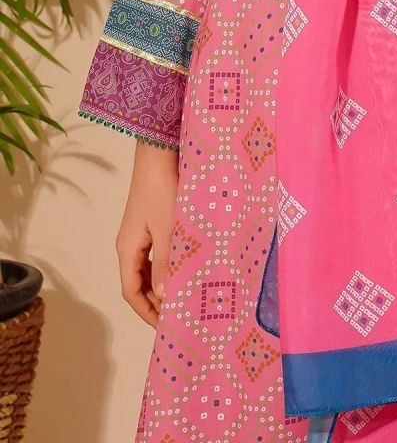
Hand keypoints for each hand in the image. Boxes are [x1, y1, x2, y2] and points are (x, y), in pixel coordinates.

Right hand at [115, 139, 178, 326]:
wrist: (159, 152)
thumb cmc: (162, 190)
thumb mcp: (167, 229)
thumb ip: (167, 263)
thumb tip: (165, 297)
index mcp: (127, 250)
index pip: (132, 292)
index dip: (146, 313)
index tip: (165, 328)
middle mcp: (130, 244)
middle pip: (138, 283)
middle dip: (155, 303)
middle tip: (179, 317)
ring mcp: (140, 233)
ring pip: (148, 269)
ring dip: (163, 285)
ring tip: (184, 298)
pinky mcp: (152, 222)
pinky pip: (156, 254)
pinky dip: (168, 267)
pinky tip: (185, 269)